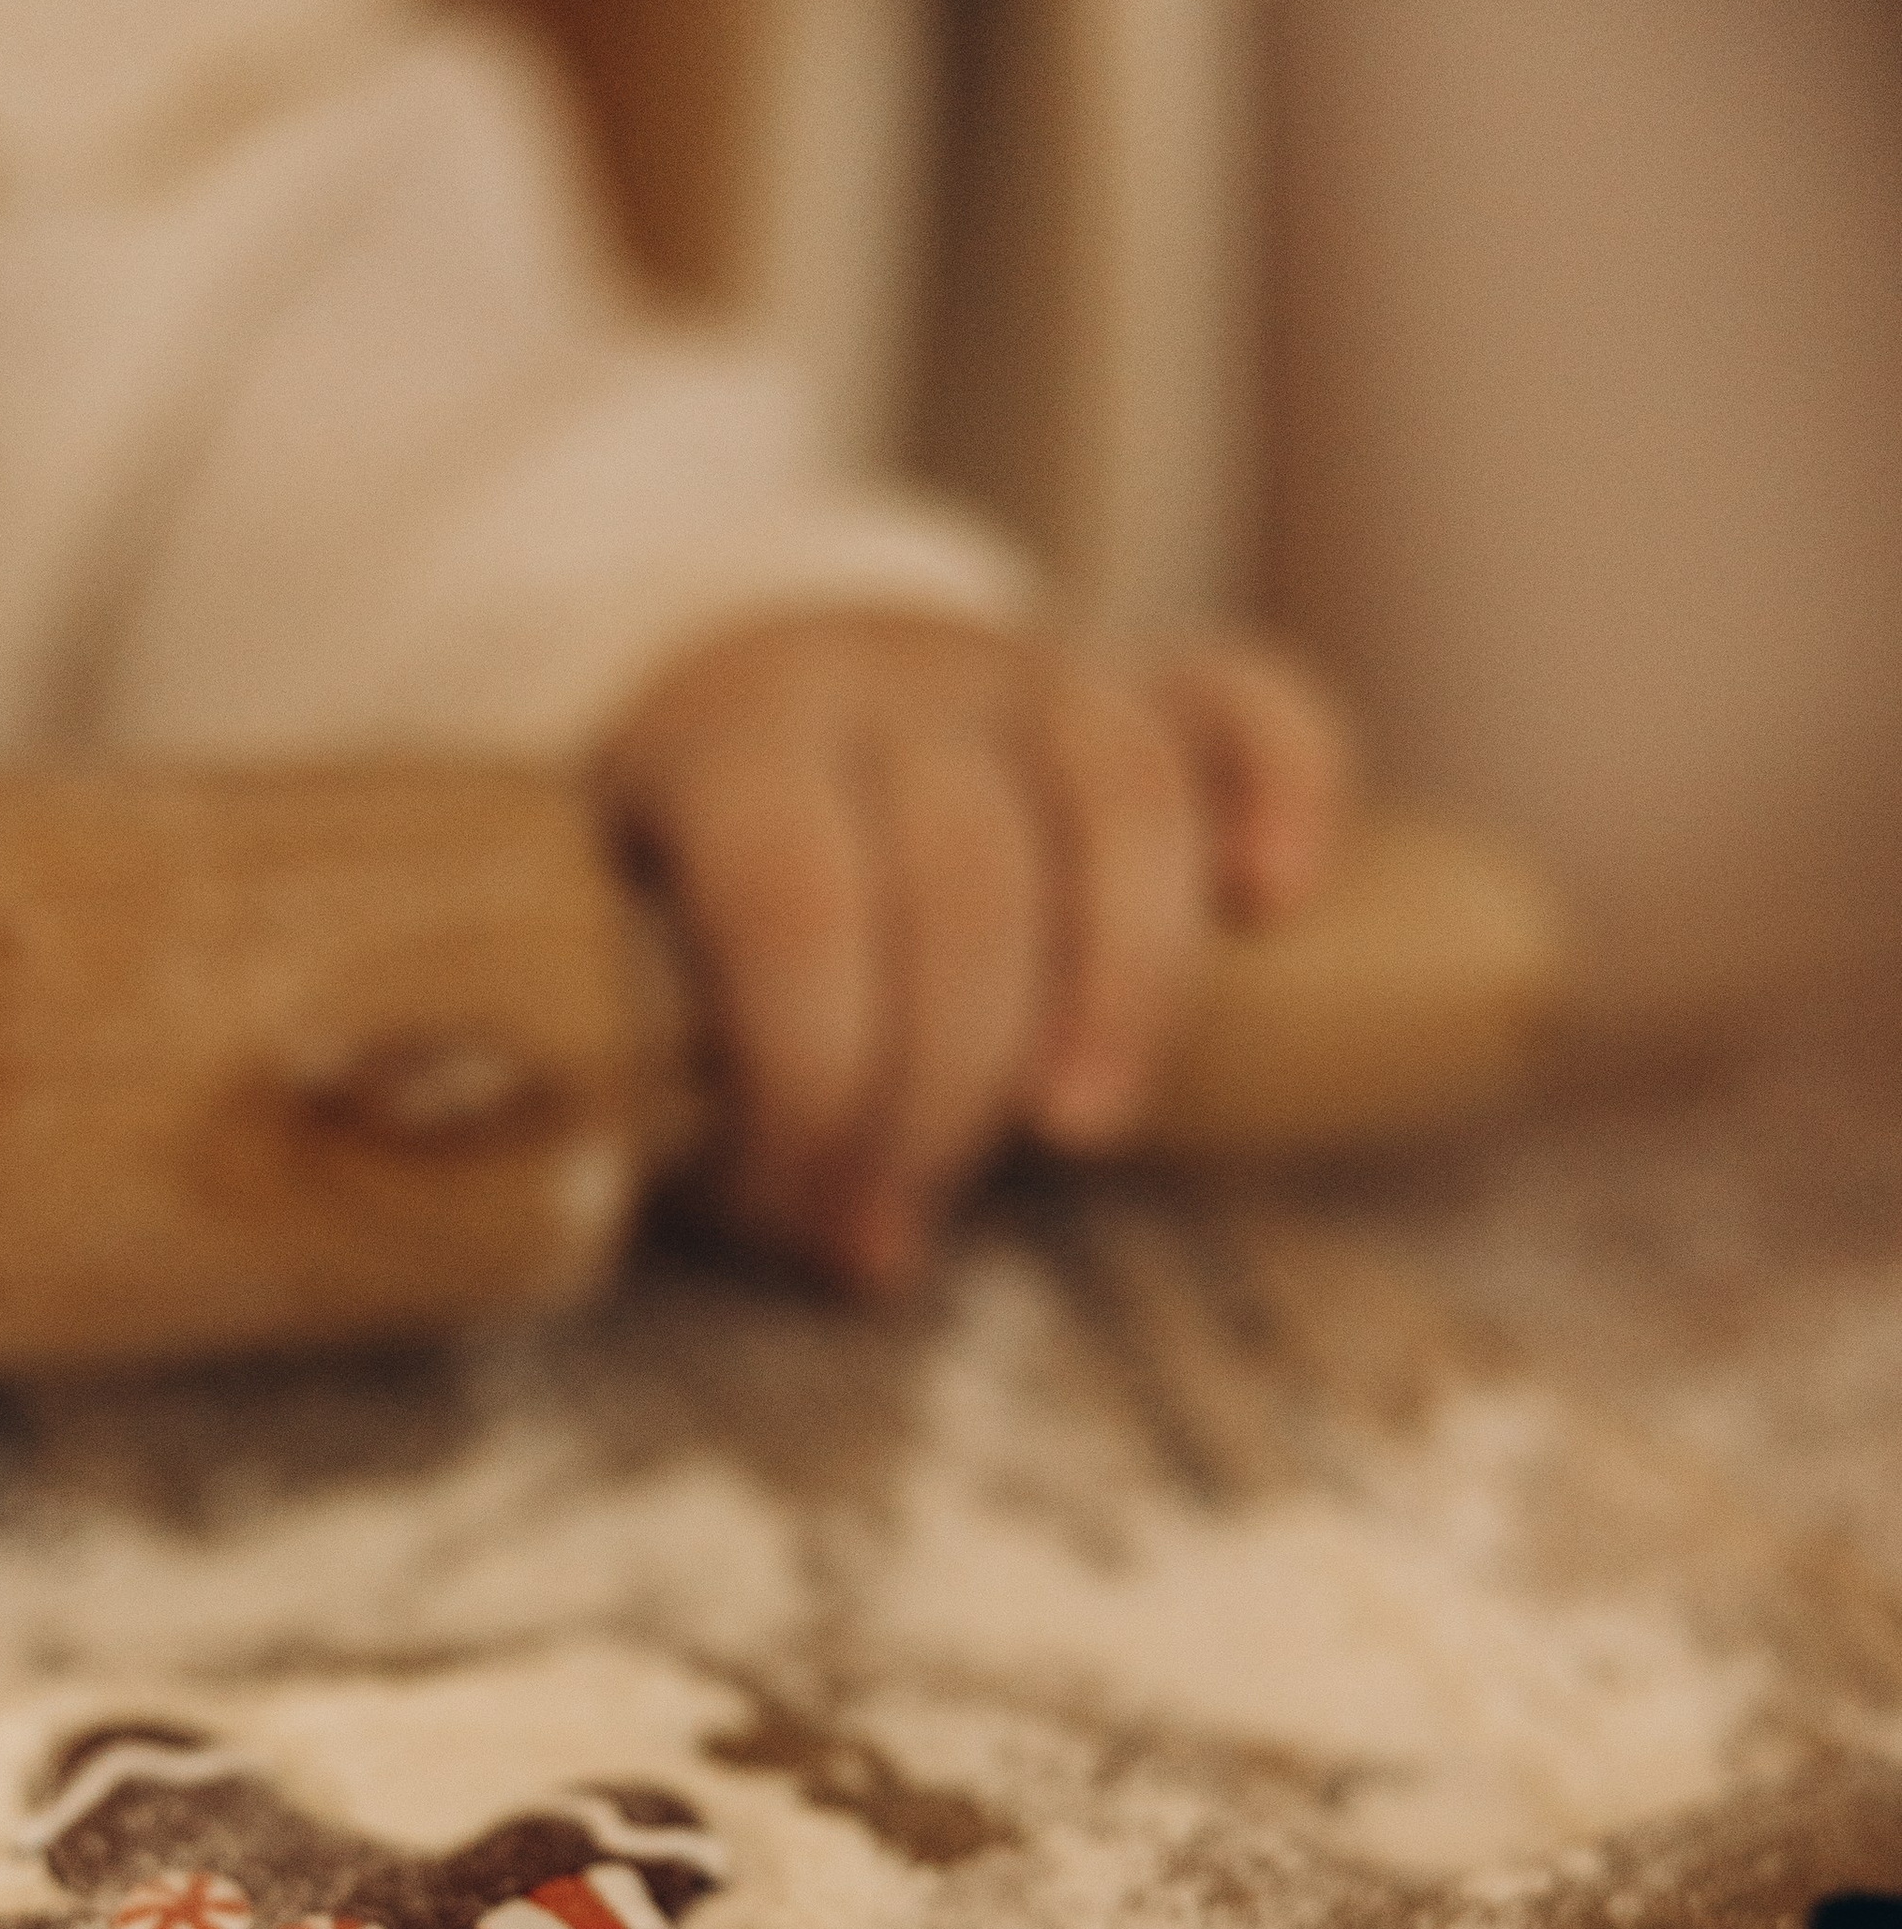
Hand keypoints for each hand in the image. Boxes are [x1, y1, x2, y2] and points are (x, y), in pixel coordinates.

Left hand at [596, 609, 1353, 1288]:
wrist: (757, 725)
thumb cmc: (695, 915)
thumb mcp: (640, 981)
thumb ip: (703, 1094)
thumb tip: (859, 1254)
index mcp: (734, 741)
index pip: (794, 898)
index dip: (815, 1078)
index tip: (807, 1210)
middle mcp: (891, 682)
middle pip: (966, 870)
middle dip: (944, 1084)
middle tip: (902, 1218)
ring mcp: (1032, 674)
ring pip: (1122, 789)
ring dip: (1123, 982)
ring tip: (1079, 1133)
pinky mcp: (1154, 687)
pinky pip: (1250, 703)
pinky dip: (1287, 786)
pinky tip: (1272, 900)